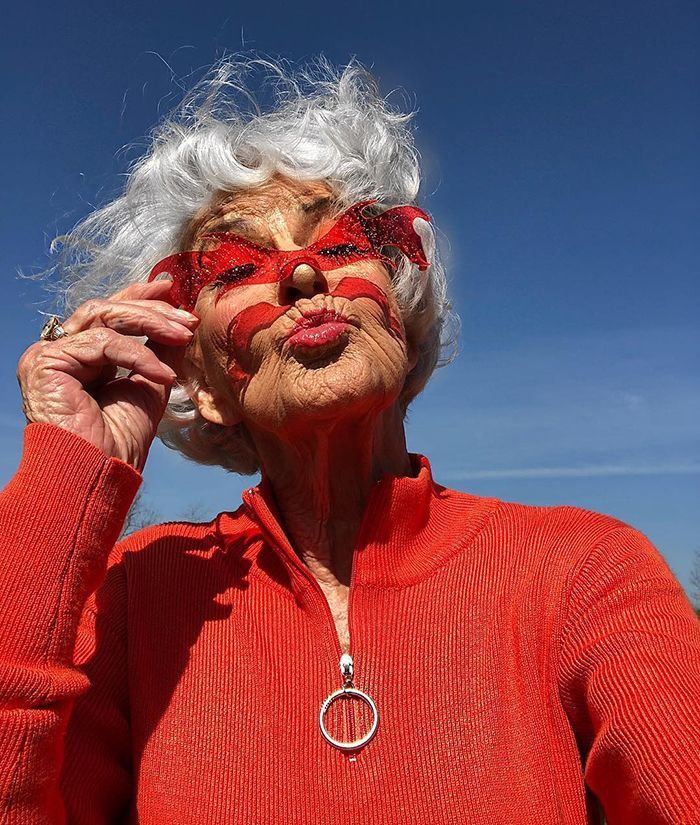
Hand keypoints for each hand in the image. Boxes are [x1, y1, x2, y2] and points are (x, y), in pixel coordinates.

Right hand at [17, 280, 198, 469]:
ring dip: (148, 322)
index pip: (108, 316)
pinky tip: (162, 374)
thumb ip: (159, 352)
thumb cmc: (120, 441)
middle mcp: (60, 353)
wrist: (98, 473)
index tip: (169, 290)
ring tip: (183, 336)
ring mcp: (47, 355)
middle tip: (187, 319)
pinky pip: (101, 343)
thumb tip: (180, 324)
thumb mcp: (149, 385)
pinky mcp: (44, 362)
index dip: (137, 297)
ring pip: (101, 316)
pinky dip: (138, 354)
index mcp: (81, 359)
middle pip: (105, 310)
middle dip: (150, 310)